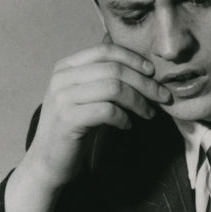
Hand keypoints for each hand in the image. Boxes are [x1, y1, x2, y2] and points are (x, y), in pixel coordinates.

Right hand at [22, 40, 171, 190]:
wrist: (48, 161)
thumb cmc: (74, 128)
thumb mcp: (87, 96)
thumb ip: (104, 78)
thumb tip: (141, 65)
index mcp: (66, 67)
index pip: (105, 50)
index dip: (133, 58)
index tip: (153, 72)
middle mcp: (62, 78)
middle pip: (114, 69)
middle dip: (144, 82)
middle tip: (163, 97)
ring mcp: (63, 98)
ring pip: (114, 87)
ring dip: (139, 101)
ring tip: (148, 113)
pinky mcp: (68, 120)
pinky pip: (107, 110)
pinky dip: (123, 117)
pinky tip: (127, 125)